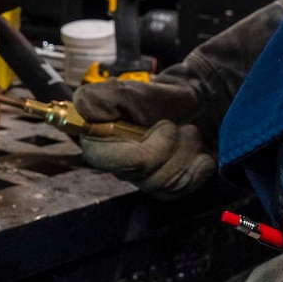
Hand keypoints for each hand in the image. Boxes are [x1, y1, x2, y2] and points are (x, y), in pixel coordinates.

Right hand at [73, 0, 282, 199]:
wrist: (192, 105)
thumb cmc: (157, 97)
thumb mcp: (129, 90)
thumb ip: (101, 97)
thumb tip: (81, 108)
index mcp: (99, 143)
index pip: (111, 162)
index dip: (141, 150)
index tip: (165, 124)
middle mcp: (116, 166)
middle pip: (145, 175)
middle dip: (171, 147)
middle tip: (179, 125)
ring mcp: (141, 180)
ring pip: (165, 184)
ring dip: (187, 153)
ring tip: (190, 132)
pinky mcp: (163, 189)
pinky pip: (180, 191)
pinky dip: (197, 171)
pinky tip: (201, 155)